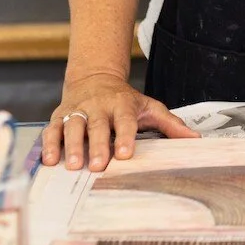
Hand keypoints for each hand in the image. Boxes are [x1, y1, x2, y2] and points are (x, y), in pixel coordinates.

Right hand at [42, 71, 200, 171]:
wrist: (94, 78)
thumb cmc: (125, 100)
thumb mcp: (148, 107)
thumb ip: (170, 124)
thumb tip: (195, 139)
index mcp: (121, 104)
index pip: (125, 120)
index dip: (125, 136)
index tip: (125, 153)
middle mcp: (98, 106)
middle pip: (97, 125)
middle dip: (97, 145)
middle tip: (98, 165)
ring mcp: (77, 110)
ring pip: (72, 126)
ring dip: (72, 146)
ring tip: (73, 166)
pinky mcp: (59, 116)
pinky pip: (52, 130)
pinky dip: (49, 144)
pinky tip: (49, 161)